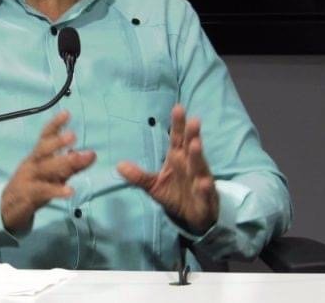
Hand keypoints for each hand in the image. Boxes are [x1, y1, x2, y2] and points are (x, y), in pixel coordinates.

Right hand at [0, 110, 95, 232]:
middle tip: (73, 135)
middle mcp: (32, 164)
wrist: (9, 209)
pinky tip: (70, 190)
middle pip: (42, 150)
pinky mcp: (29, 196)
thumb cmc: (34, 186)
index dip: (54, 125)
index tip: (66, 114)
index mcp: (37, 156)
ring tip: (78, 158)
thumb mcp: (53, 174)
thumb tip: (91, 154)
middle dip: (57, 142)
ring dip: (61, 163)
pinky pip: (43, 191)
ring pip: (44, 169)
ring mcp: (29, 180)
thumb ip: (71, 165)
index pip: (45, 137)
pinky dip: (56, 190)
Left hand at [117, 104, 218, 232]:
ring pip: (200, 166)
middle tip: (193, 121)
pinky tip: (204, 182)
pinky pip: (205, 192)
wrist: (194, 216)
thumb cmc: (175, 194)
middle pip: (191, 147)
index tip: (178, 108)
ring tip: (196, 144)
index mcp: (178, 158)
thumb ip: (139, 176)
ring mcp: (200, 180)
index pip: (178, 138)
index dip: (178, 124)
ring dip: (198, 156)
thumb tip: (118, 165)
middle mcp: (190, 165)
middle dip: (192, 135)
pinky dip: (205, 187)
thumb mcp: (154, 186)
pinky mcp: (206, 197)